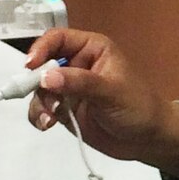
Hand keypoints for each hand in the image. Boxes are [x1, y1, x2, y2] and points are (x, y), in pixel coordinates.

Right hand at [23, 26, 178, 174]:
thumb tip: (46, 77)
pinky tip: (47, 125)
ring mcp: (68, 88)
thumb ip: (80, 83)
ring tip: (49, 119)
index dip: (41, 48)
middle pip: (42, 63)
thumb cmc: (138, 107)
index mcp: (92, 48)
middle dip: (36, 81)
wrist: (148, 140)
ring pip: (39, 88)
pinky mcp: (65, 109)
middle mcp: (76, 64)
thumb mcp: (112, 92)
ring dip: (38, 102)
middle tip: (41, 98)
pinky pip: (42, 108)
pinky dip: (39, 115)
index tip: (30, 66)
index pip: (58, 39)